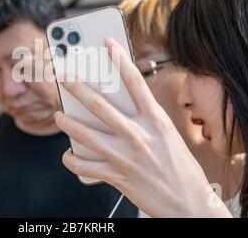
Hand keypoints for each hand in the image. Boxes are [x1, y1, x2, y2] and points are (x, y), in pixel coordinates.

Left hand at [54, 37, 231, 216]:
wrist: (189, 205)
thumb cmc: (180, 168)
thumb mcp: (167, 136)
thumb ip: (145, 120)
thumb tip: (119, 108)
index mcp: (156, 121)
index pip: (135, 82)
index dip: (120, 58)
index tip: (107, 42)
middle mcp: (139, 135)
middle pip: (99, 104)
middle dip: (77, 87)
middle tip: (65, 76)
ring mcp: (125, 156)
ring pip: (85, 133)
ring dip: (67, 122)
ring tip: (59, 115)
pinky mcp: (117, 176)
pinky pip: (84, 167)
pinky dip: (72, 160)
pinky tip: (68, 155)